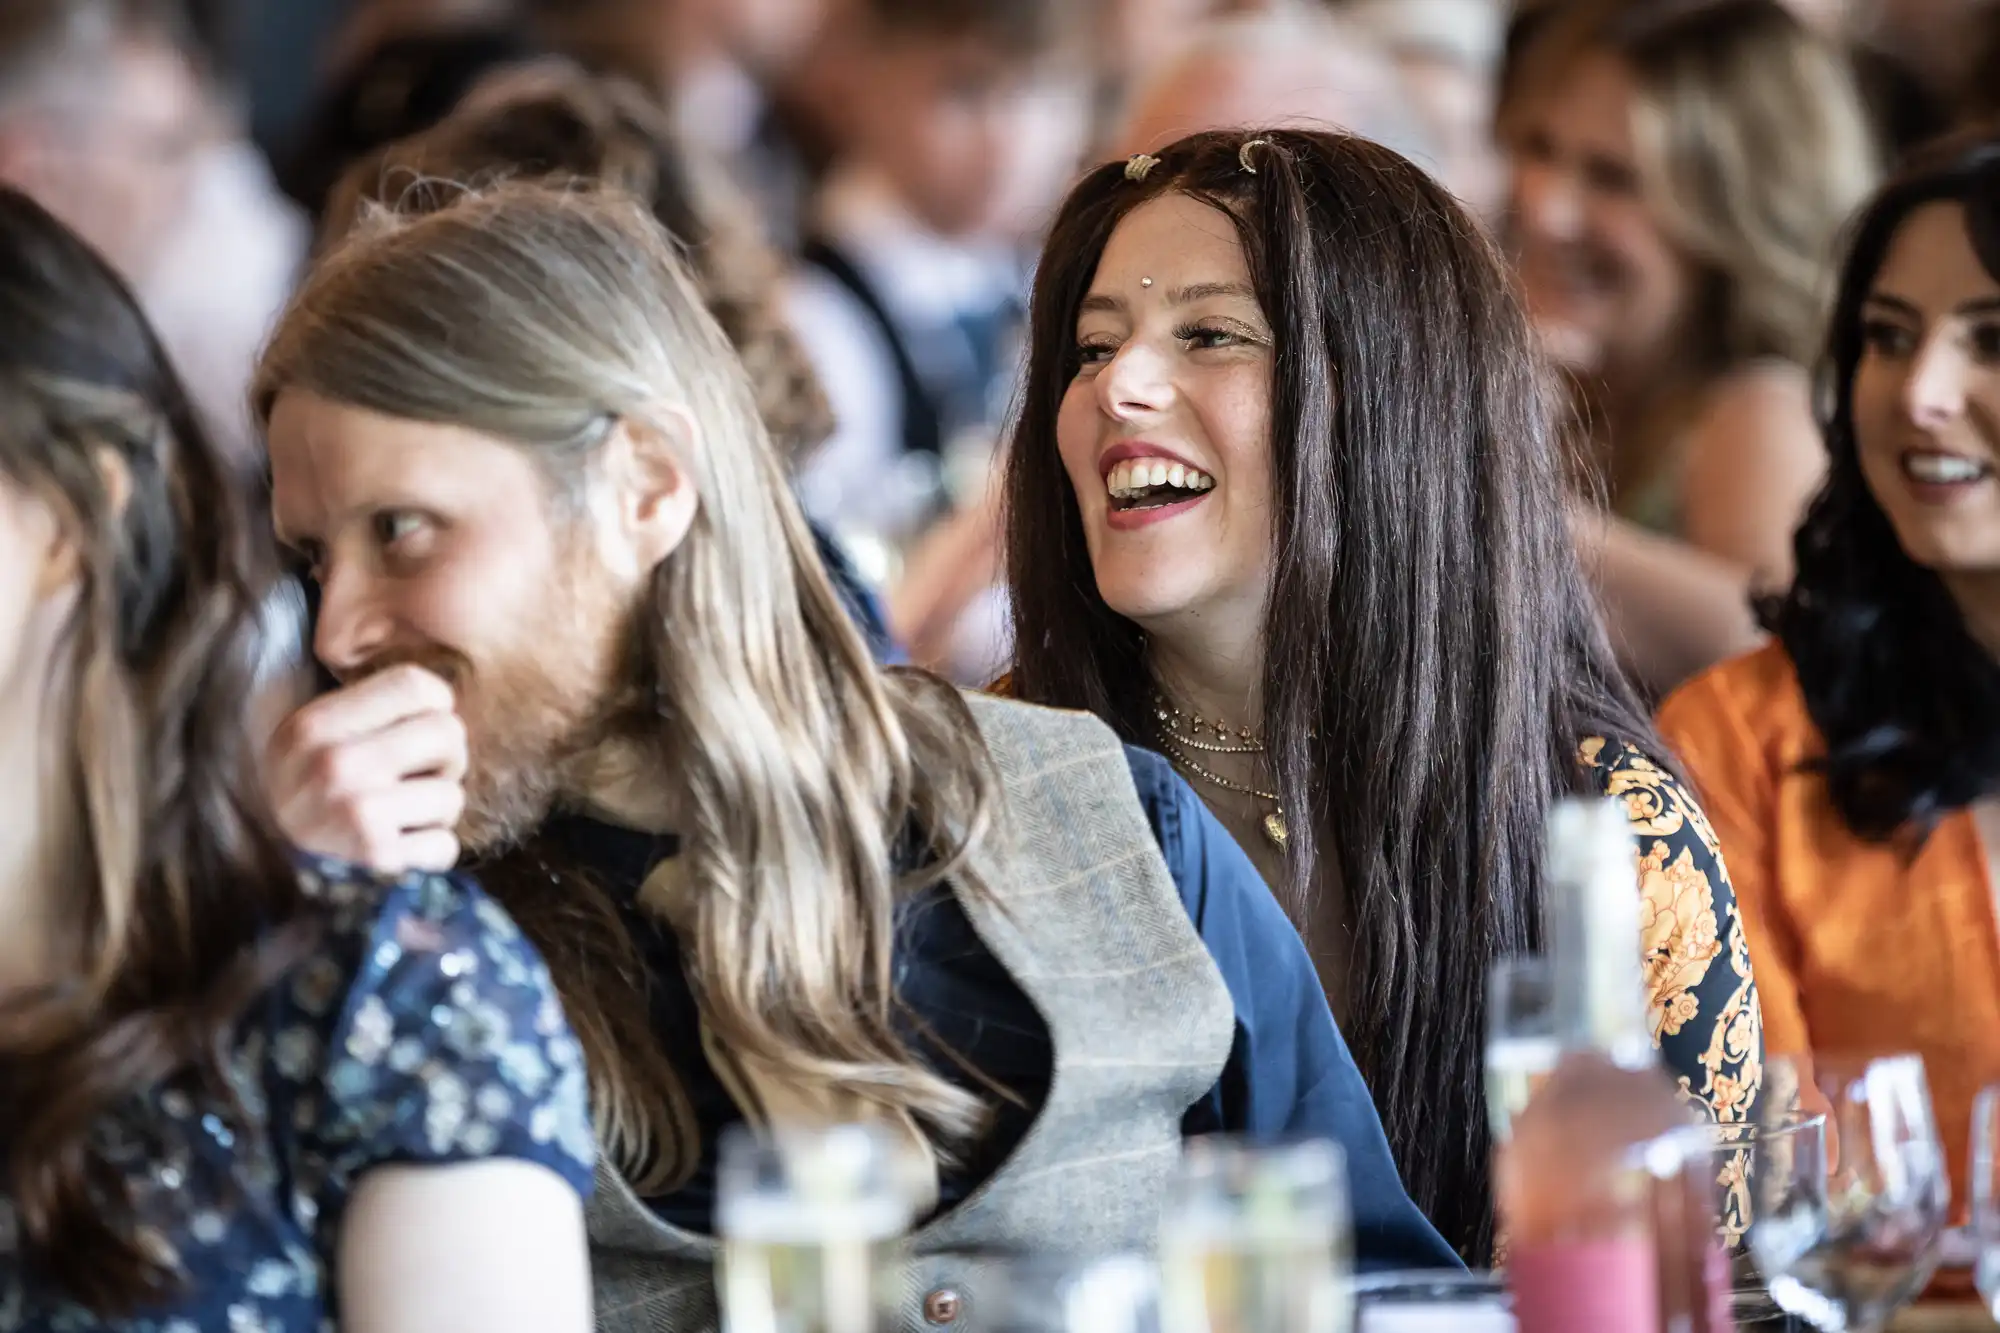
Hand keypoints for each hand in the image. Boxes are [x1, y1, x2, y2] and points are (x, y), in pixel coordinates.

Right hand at [268, 664, 468, 872]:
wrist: (267, 885)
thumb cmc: (306, 805)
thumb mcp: (309, 746)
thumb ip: (366, 715)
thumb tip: (443, 699)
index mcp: (313, 727)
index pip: (414, 684)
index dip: (433, 706)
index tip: (418, 729)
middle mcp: (333, 764)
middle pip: (447, 732)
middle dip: (445, 760)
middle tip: (414, 781)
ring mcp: (356, 813)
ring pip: (452, 795)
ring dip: (435, 815)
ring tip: (398, 823)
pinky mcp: (377, 859)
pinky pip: (446, 846)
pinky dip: (430, 855)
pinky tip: (396, 856)